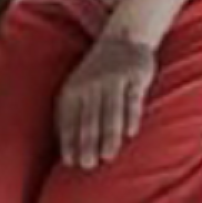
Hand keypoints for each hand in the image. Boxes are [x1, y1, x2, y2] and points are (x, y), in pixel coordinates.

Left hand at [56, 34, 155, 168]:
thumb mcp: (77, 87)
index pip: (70, 119)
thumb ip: (71, 114)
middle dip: (87, 143)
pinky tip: (130, 133)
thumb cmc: (97, 73)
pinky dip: (131, 116)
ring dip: (108, 135)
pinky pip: (133, 99)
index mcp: (74, 89)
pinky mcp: (136, 75)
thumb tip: (65, 151)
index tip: (71, 162)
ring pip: (111, 111)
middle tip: (88, 165)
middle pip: (89, 118)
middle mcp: (92, 83)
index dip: (70, 141)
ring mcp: (114, 78)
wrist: (123, 37)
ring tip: (108, 155)